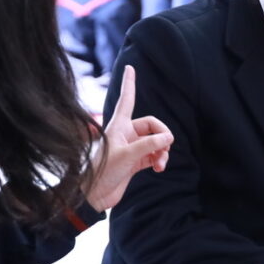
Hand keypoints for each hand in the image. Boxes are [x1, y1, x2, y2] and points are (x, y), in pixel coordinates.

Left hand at [84, 65, 173, 211]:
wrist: (94, 195)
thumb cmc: (103, 172)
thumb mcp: (128, 155)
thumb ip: (150, 144)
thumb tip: (169, 138)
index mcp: (118, 126)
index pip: (127, 99)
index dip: (129, 84)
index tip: (130, 67)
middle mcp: (125, 134)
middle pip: (151, 125)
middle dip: (162, 134)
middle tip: (167, 145)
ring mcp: (131, 148)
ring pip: (154, 141)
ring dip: (162, 151)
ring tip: (162, 162)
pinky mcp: (135, 162)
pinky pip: (153, 155)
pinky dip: (159, 160)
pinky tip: (160, 168)